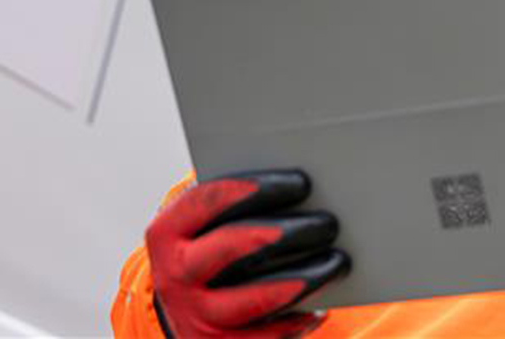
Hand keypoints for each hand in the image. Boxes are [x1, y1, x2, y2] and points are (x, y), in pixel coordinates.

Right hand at [145, 169, 349, 337]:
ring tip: (338, 261)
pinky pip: (263, 337)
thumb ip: (232, 208)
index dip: (256, 189)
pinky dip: (295, 322)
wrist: (182, 311)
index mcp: (167, 233)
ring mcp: (194, 315)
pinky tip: (319, 305)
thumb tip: (298, 191)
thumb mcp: (203, 227)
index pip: (209, 200)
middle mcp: (173, 275)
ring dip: (303, 279)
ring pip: (255, 298)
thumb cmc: (208, 250)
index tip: (301, 182)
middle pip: (234, 247)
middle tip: (328, 222)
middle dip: (287, 232)